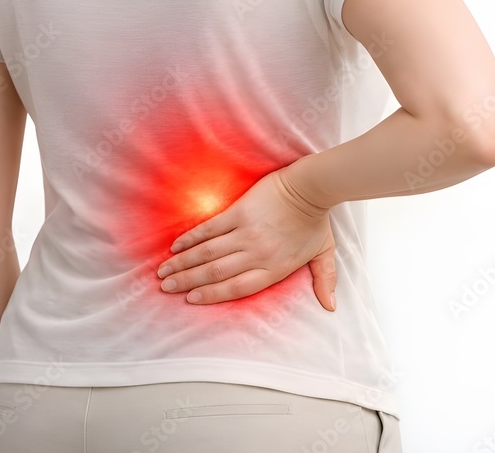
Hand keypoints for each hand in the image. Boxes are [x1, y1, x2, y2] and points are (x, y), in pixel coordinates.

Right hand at [156, 166, 337, 310]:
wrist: (311, 187)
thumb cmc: (317, 220)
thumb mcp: (324, 254)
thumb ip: (324, 280)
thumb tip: (330, 306)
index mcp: (274, 269)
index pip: (236, 288)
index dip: (211, 295)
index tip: (191, 300)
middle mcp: (256, 254)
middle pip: (215, 273)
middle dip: (188, 282)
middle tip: (166, 288)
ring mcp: (246, 233)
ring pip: (207, 253)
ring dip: (183, 264)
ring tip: (164, 272)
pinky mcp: (239, 212)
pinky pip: (209, 229)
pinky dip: (191, 239)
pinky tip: (176, 247)